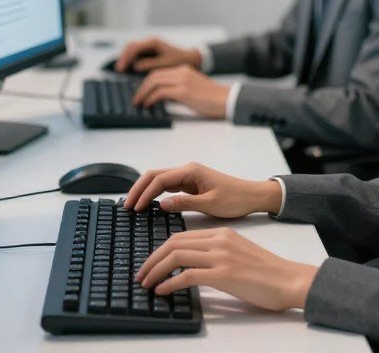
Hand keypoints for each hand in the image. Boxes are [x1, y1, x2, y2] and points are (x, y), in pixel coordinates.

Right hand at [115, 37, 201, 72]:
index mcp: (153, 42)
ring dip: (126, 59)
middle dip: (123, 57)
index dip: (126, 58)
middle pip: (130, 46)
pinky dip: (131, 61)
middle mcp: (149, 42)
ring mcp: (148, 46)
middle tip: (118, 70)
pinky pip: (136, 54)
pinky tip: (128, 70)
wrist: (190, 59)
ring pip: (132, 49)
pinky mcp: (149, 52)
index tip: (121, 69)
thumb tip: (135, 66)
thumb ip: (150, 64)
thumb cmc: (179, 61)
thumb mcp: (165, 64)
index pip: (134, 47)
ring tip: (121, 71)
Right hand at [123, 162, 282, 217]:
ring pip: (159, 180)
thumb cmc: (235, 198)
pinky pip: (168, 186)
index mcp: (191, 171)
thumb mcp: (211, 203)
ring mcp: (188, 176)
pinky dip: (155, 194)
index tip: (135, 207)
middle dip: (139, 188)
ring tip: (133, 205)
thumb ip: (186, 203)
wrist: (252, 196)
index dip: (145, 193)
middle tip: (127, 205)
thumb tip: (162, 205)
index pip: (160, 179)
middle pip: (155, 175)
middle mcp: (187, 170)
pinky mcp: (190, 184)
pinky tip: (149, 204)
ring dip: (145, 190)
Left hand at [132, 66, 228, 118]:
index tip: (141, 92)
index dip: (147, 82)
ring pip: (154, 81)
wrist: (226, 99)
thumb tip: (162, 97)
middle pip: (153, 75)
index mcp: (184, 70)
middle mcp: (182, 72)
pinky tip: (149, 105)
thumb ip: (178, 88)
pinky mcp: (184, 91)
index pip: (159, 72)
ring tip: (139, 103)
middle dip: (141, 87)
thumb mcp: (192, 88)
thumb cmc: (212, 98)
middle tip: (136, 99)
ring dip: (143, 93)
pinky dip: (151, 98)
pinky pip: (160, 92)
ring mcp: (182, 80)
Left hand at [136, 228, 317, 311]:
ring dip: (156, 270)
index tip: (150, 263)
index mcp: (221, 233)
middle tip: (141, 274)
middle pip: (174, 243)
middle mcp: (218, 240)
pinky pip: (187, 275)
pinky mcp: (224, 274)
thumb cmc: (266, 272)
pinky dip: (170, 283)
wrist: (289, 280)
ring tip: (146, 283)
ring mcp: (221, 256)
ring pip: (177, 256)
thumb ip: (216, 253)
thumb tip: (191, 266)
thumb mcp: (237, 253)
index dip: (160, 249)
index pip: (181, 236)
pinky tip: (162, 291)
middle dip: (152, 259)